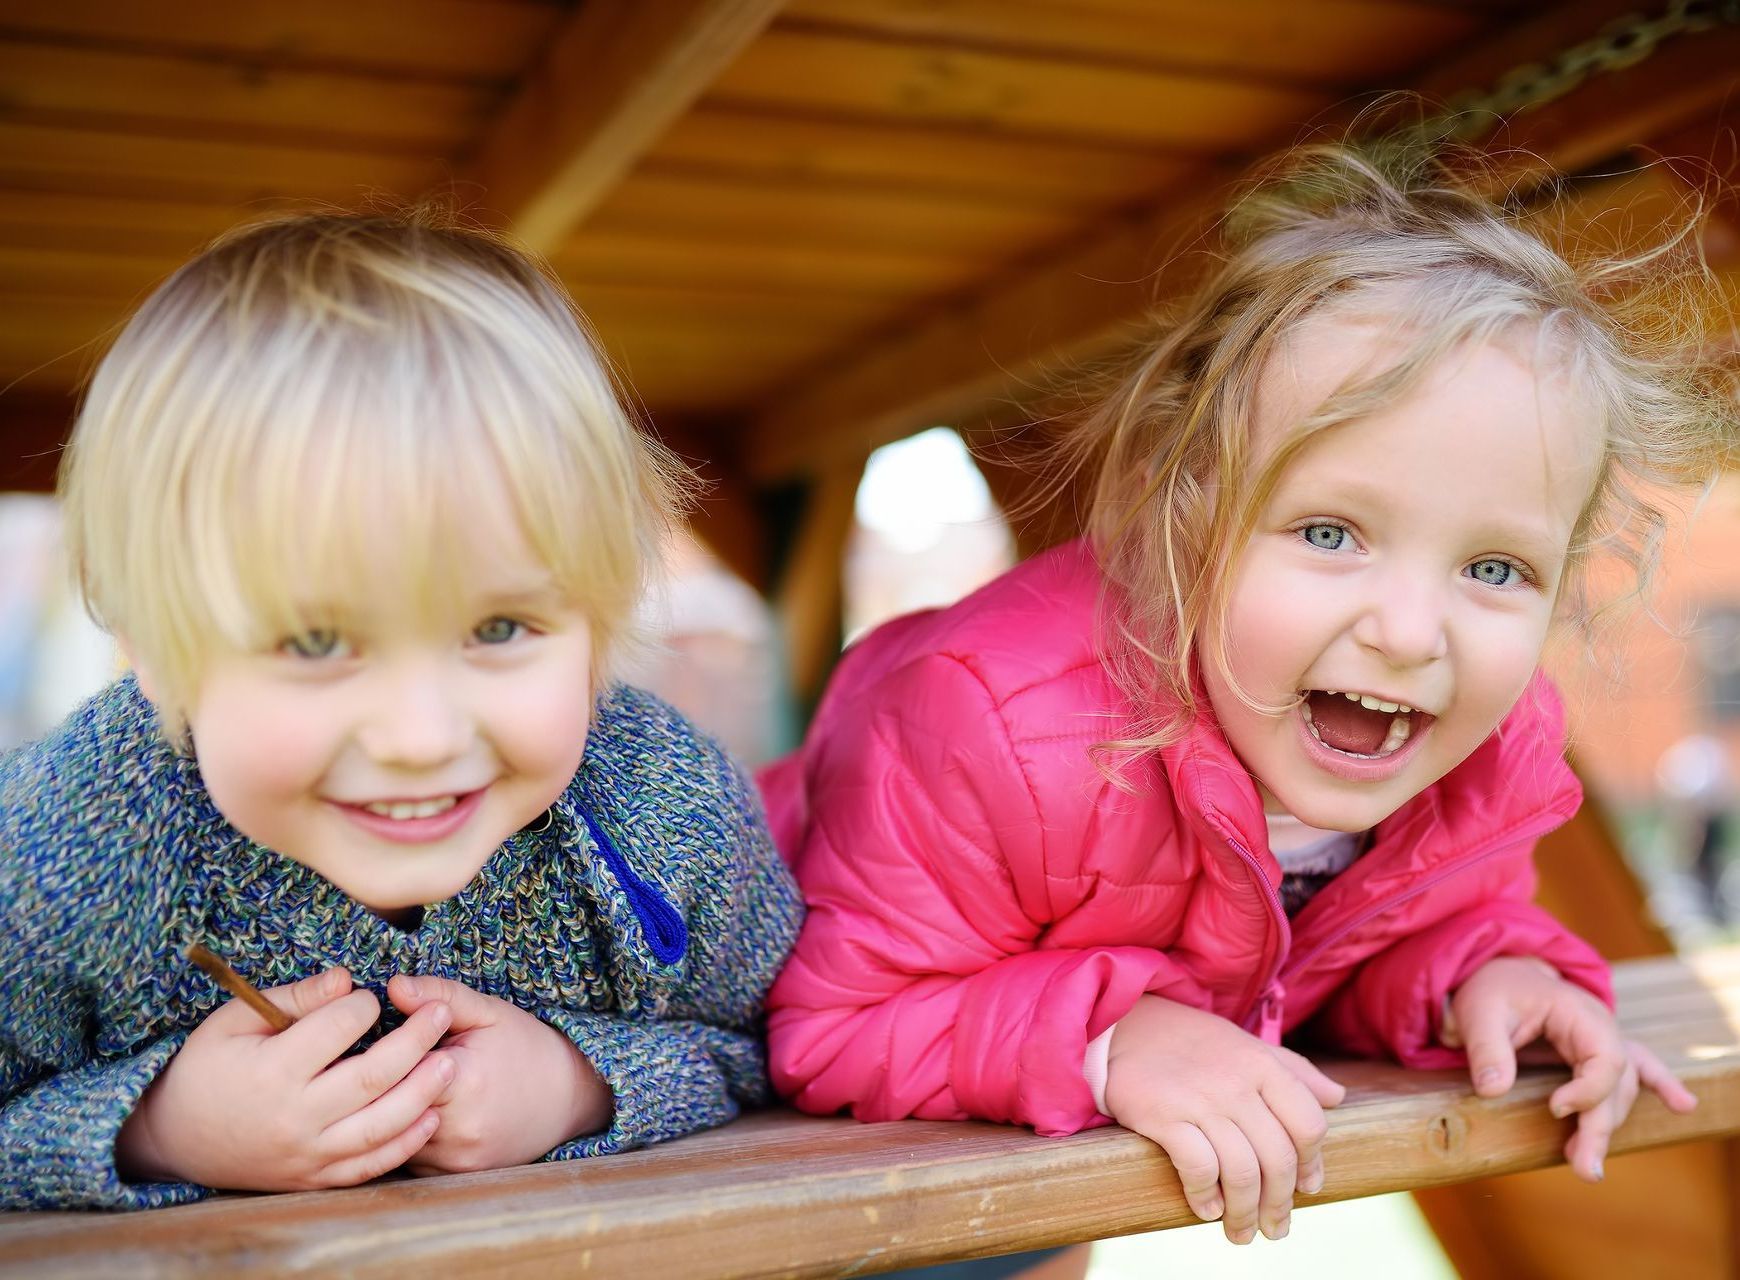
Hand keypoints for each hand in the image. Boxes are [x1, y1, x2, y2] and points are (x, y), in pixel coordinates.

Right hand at [116, 967, 453, 1189]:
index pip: (336, 1031)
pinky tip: (431, 1115)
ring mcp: (307, 1154)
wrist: (175, 1140)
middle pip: (371, 1078)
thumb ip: (294, 998)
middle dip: (415, 1041)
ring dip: (422, 1094)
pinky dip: (405, 1143)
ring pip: (379, 1127)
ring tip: (449, 1062)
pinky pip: (369, 1166)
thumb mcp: (234, 1022)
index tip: (372, 996)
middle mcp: (293, 1118)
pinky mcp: (315, 1178)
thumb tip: (348, 979)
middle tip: (442, 1013)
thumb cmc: (207, 1068)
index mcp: (270, 1072)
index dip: (363, 1006)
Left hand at [386, 975, 612, 1174]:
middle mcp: (458, 1128)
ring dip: (388, 1114)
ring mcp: (457, 1159)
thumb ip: (441, 996)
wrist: (568, 1098)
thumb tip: (393, 985)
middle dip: (379, 1086)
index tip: (385, 1041)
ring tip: (397, 1088)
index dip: (385, 1054)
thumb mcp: (488, 1012)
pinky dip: (404, 1137)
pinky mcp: (454, 1176)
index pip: (393, 1069)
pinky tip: (416, 1114)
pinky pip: (408, 1158)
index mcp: (464, 1080)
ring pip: (393, 1136)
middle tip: (379, 1067)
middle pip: (388, 1106)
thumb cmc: (525, 1047)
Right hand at [1102, 995, 1344, 1244]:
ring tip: (1240, 1233)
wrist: (1124, 1025)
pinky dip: (1206, 1196)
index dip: (1312, 1164)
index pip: (1309, 1124)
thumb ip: (1293, 1070)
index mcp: (1263, 1064)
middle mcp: (1237, 1083)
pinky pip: (1199, 1167)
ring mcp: (1200, 1100)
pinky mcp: (1164, 1115)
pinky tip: (1207, 1208)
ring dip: (1244, 1213)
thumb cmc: (1191, 1041)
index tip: (1306, 1189)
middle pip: (1278, 1158)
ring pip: (1242, 1171)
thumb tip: (1337, 1097)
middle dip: (1280, 1204)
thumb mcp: (1246, 1045)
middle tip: (1274, 1229)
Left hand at [1446, 957, 1697, 1180]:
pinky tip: (1683, 1106)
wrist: (1500, 973)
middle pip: (1616, 1085)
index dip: (1588, 1091)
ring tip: (1586, 1166)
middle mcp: (1601, 1028)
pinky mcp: (1600, 1051)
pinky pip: (1642, 1066)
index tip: (1555, 1109)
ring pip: (1621, 1090)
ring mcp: (1606, 1039)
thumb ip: (1486, 1049)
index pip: (1605, 1059)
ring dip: (1607, 1127)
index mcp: (1578, 1013)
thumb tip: (1492, 1090)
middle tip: (1584, 1169)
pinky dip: (1663, 1085)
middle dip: (1600, 1128)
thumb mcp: (1479, 1012)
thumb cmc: (1493, 991)